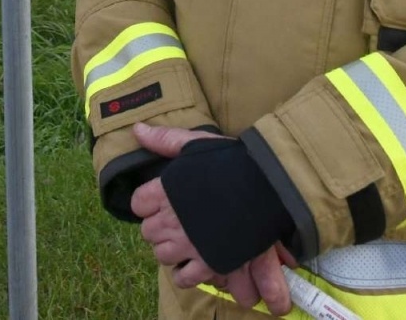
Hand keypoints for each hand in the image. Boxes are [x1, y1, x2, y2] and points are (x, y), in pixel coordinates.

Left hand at [130, 124, 295, 314]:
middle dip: (160, 226)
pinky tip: (194, 261)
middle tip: (178, 219)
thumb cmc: (232, 161)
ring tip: (186, 239)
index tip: (163, 199)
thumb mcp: (196, 143)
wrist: (268, 185)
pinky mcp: (208, 262)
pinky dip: (185, 272)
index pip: (138, 204)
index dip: (149, 202)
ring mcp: (188, 244)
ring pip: (162, 254)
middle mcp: (170, 220)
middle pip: (148, 232)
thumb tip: (137, 129)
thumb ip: (165, 139)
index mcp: (163, 191)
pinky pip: (183, 277)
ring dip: (171, 248)